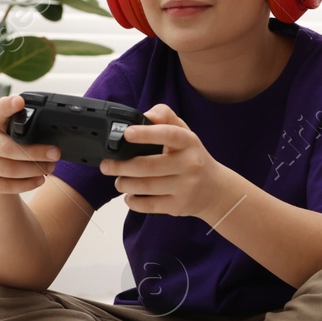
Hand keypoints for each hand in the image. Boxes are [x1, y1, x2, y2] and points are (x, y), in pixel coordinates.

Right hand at [0, 94, 59, 193]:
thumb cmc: (7, 143)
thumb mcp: (11, 129)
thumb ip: (24, 125)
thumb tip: (55, 130)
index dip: (7, 105)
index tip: (20, 101)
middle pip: (7, 148)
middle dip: (35, 152)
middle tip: (56, 153)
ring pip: (9, 169)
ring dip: (34, 169)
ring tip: (50, 167)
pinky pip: (6, 185)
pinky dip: (26, 184)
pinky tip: (39, 180)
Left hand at [99, 104, 225, 217]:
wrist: (214, 189)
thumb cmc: (192, 157)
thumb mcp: (185, 133)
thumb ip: (165, 117)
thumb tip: (146, 114)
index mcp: (188, 142)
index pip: (168, 134)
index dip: (146, 134)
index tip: (127, 133)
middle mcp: (189, 164)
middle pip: (148, 166)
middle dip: (121, 166)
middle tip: (107, 165)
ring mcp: (185, 186)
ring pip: (146, 186)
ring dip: (124, 184)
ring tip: (119, 181)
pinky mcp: (178, 205)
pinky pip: (149, 205)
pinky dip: (133, 201)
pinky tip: (130, 196)